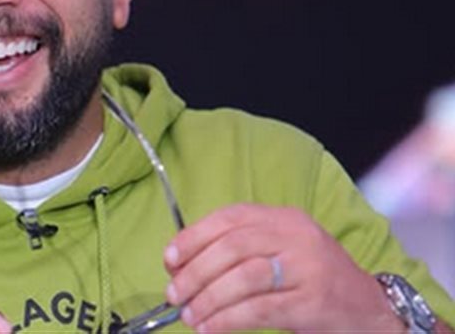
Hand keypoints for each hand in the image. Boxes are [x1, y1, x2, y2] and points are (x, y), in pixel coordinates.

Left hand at [163, 203, 402, 332]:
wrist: (370, 309)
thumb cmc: (313, 280)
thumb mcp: (281, 252)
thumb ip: (241, 249)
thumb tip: (182, 265)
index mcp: (282, 218)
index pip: (229, 218)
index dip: (193, 237)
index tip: (169, 260)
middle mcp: (296, 236)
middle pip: (232, 246)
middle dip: (195, 271)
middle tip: (175, 294)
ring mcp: (307, 268)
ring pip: (244, 276)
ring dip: (208, 298)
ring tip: (190, 315)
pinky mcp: (313, 302)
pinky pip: (260, 309)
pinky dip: (228, 319)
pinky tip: (211, 328)